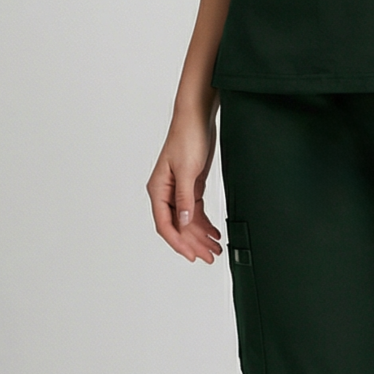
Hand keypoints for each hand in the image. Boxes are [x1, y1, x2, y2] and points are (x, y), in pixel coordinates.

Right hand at [147, 111, 223, 262]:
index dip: (178, 243)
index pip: (165, 224)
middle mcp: (166, 192)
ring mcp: (178, 190)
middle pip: (178, 226)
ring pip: (187, 220)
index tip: (191, 255)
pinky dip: (204, 223)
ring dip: (200, 235)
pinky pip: (195, 210)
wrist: (197, 117)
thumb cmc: (187, 137)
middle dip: (193, 243)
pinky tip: (214, 232)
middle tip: (209, 257)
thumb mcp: (187, 171)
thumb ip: (184, 198)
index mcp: (158, 189)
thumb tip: (182, 222)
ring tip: (215, 249)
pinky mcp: (191, 185)